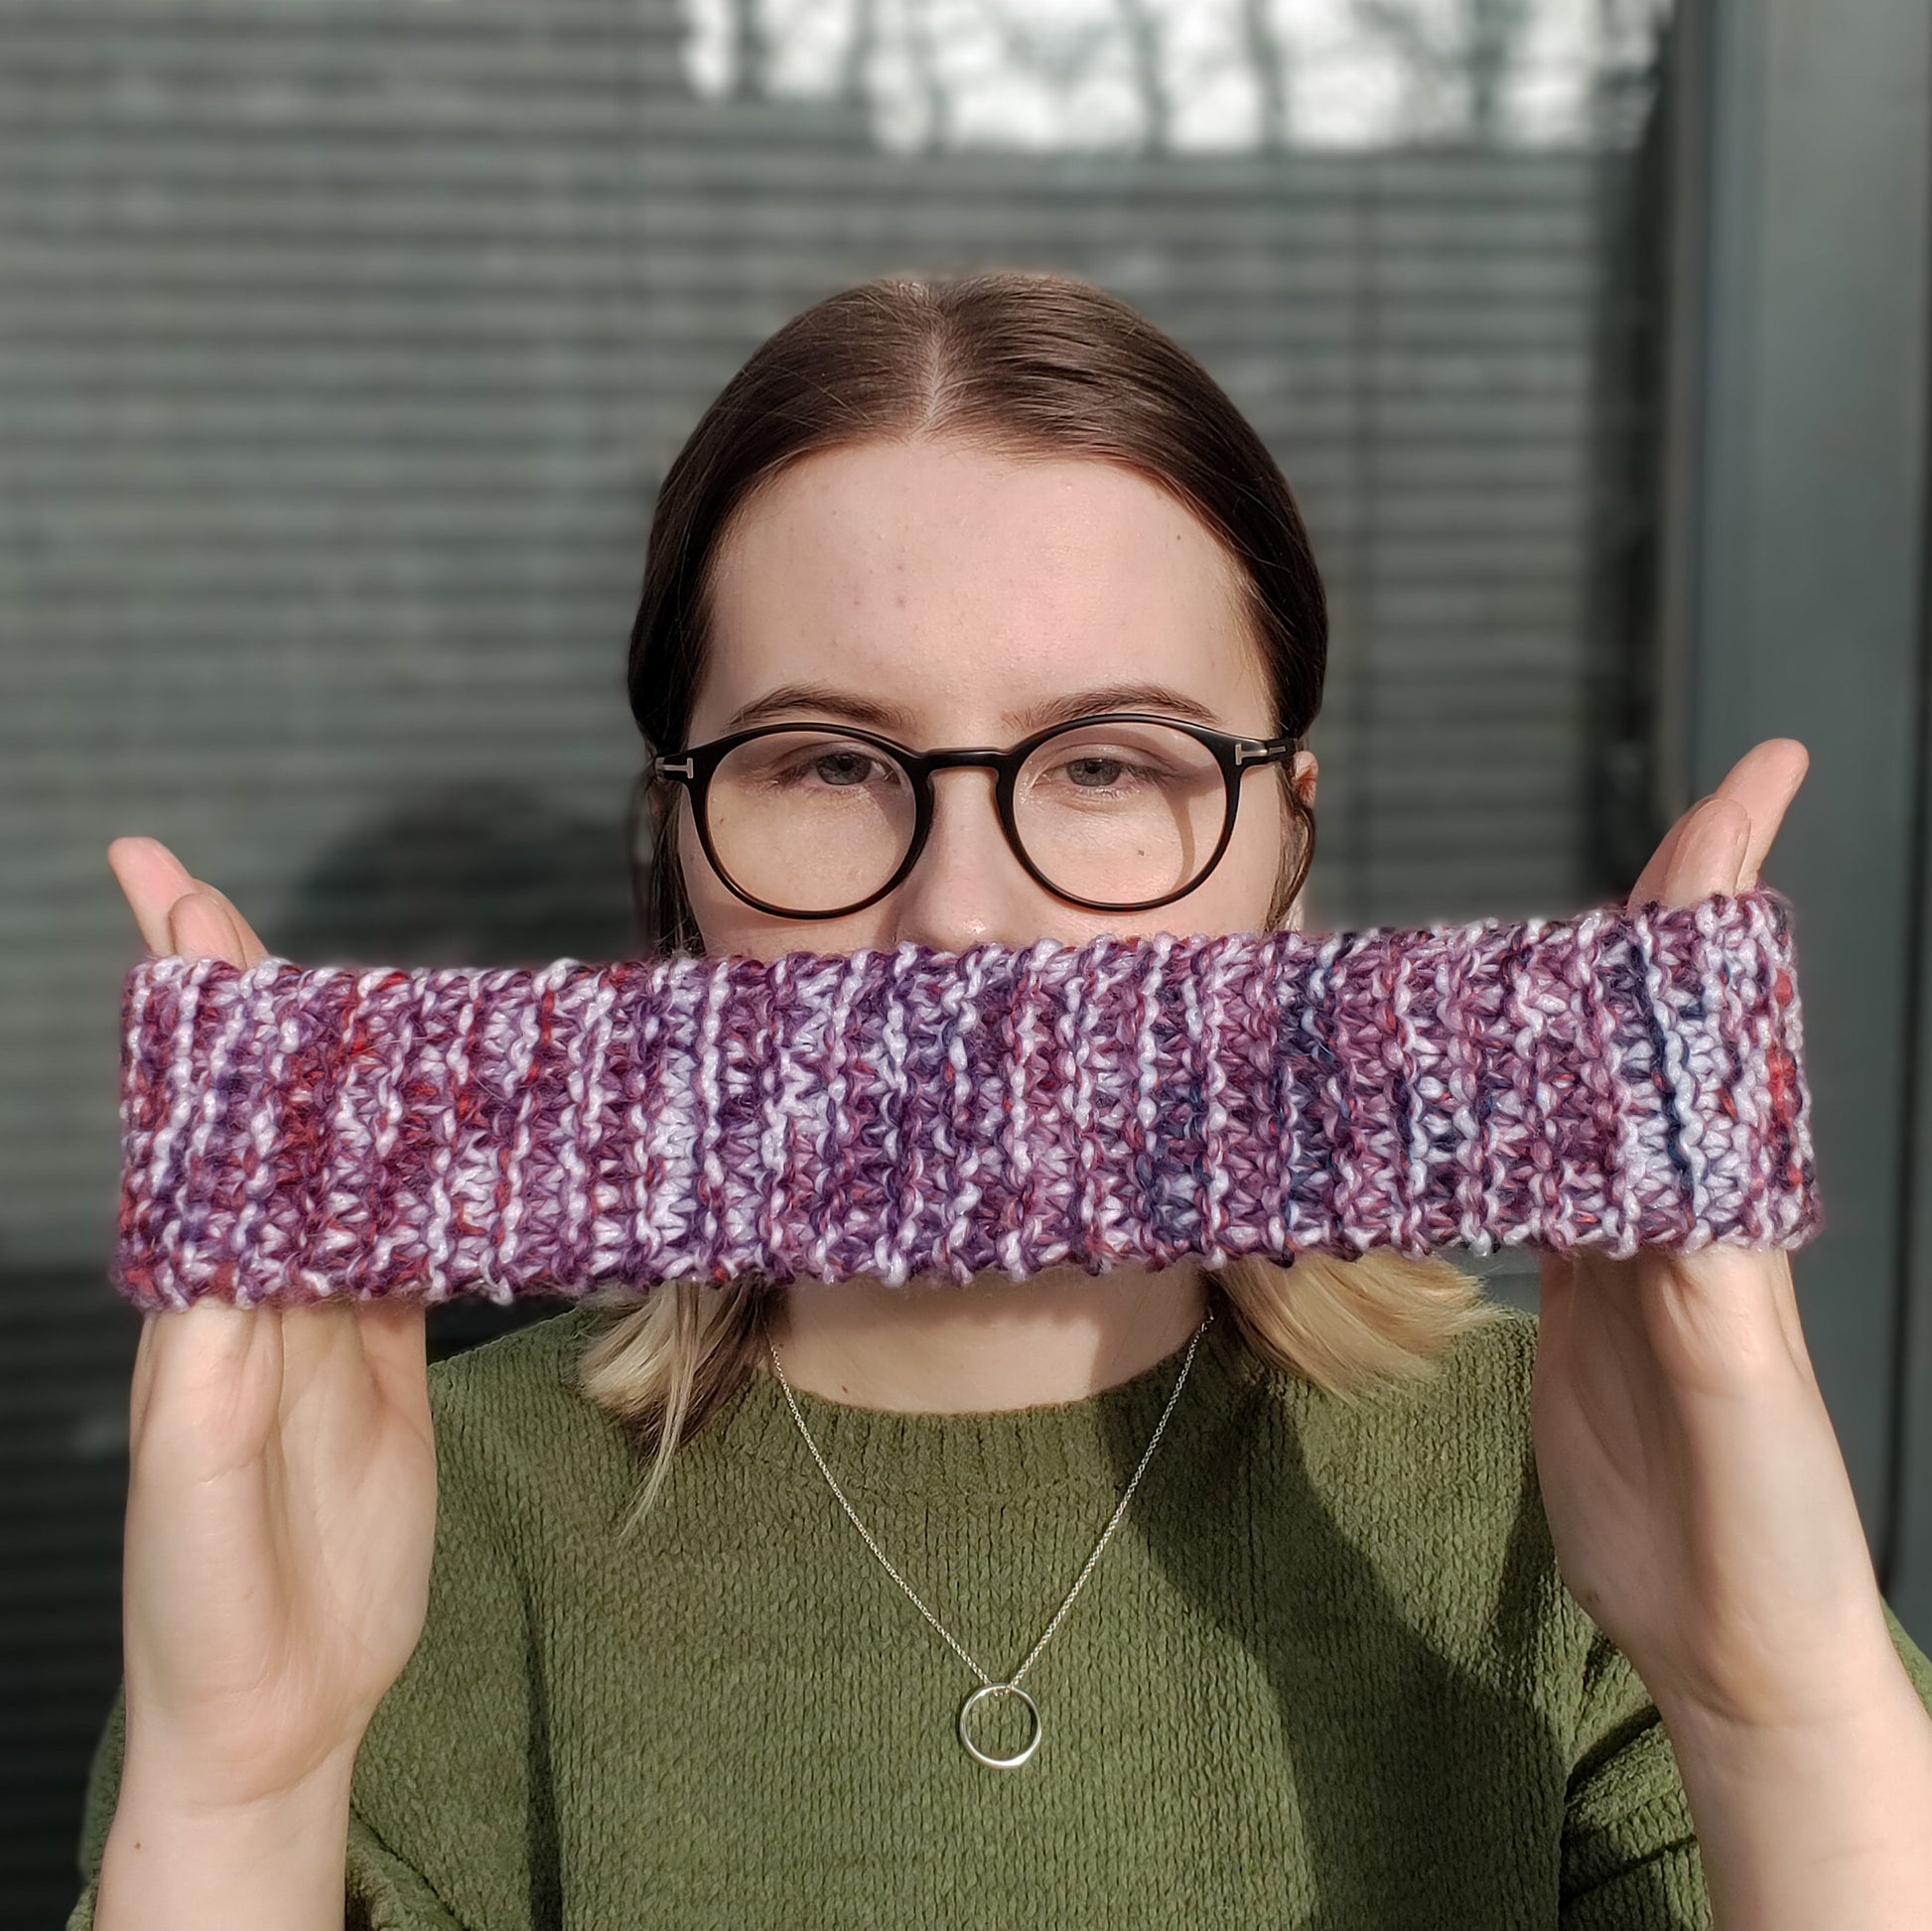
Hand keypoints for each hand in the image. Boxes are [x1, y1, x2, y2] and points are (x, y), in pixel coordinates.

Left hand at [104, 837, 436, 1808]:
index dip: (186, 1014)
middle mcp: (253, 1291)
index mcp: (195, 1306)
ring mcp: (322, 1319)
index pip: (191, 1127)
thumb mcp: (197, 1494)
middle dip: (239, 1005)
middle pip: (255, 1119)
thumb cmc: (206, 1610)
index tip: (167, 899)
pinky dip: (426, 1174)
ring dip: (339, 1071)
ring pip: (334, 1164)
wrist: (275, 1705)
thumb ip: (212, 1371)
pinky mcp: (385, 1355)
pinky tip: (447, 1131)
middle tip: (211, 893)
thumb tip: (238, 1238)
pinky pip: (406, 1239)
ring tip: (351, 978)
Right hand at [1529, 742, 1895, 1730]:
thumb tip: (1664, 1179)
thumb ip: (1700, 1296)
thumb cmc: (1766, 1534)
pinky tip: (1493, 1094)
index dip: (1726, 897)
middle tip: (1691, 810)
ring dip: (1592, 1001)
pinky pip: (1548, 1178)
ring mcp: (1632, 1253)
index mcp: (1727, 1216)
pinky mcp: (1586, 1303)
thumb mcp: (1737, 1412)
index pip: (1716, 1026)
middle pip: (1667, 1033)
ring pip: (1605, 1092)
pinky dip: (1522, 1115)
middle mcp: (1682, 1211)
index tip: (1755, 781)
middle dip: (1680, 914)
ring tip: (1570, 920)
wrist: (1737, 1636)